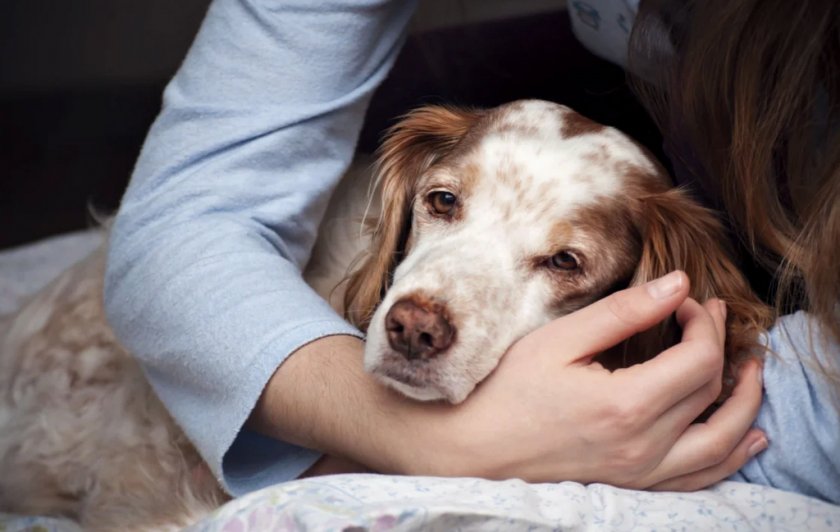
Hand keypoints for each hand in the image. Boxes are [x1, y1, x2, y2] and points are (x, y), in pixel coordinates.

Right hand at [420, 271, 765, 489]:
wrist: (474, 448)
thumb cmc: (507, 389)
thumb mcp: (560, 340)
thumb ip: (623, 313)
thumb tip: (676, 284)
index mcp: (626, 404)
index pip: (698, 359)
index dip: (704, 322)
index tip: (687, 300)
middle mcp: (643, 445)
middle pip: (712, 393)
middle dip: (722, 348)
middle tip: (713, 318)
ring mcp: (640, 471)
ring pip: (721, 442)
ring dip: (745, 405)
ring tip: (751, 375)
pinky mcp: (632, 483)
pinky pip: (699, 477)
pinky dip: (731, 456)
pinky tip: (746, 440)